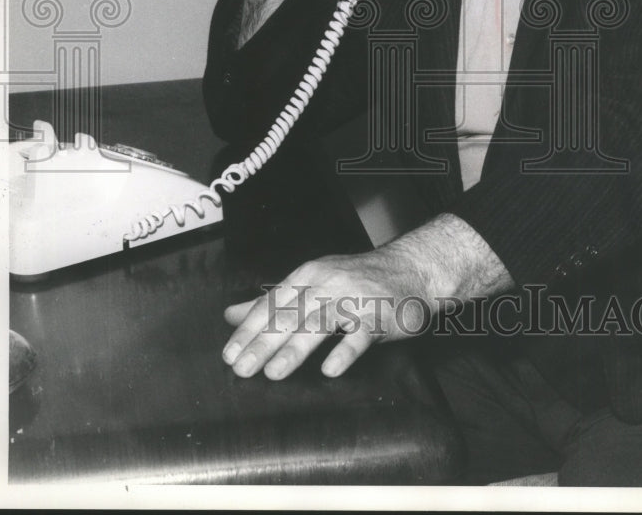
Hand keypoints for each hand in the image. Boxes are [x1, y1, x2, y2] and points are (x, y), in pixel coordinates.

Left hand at [221, 214, 511, 379]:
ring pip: (320, 323)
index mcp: (309, 275)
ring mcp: (354, 299)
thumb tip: (231, 315)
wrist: (412, 270)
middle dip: (263, 342)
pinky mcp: (379, 316)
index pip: (273, 303)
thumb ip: (273, 301)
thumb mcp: (313, 282)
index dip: (250, 329)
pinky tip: (330, 369)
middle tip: (242, 368)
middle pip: (291, 315)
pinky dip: (345, 351)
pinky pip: (360, 335)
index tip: (229, 354)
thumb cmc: (358, 279)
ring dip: (295, 348)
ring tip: (273, 372)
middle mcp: (328, 283)